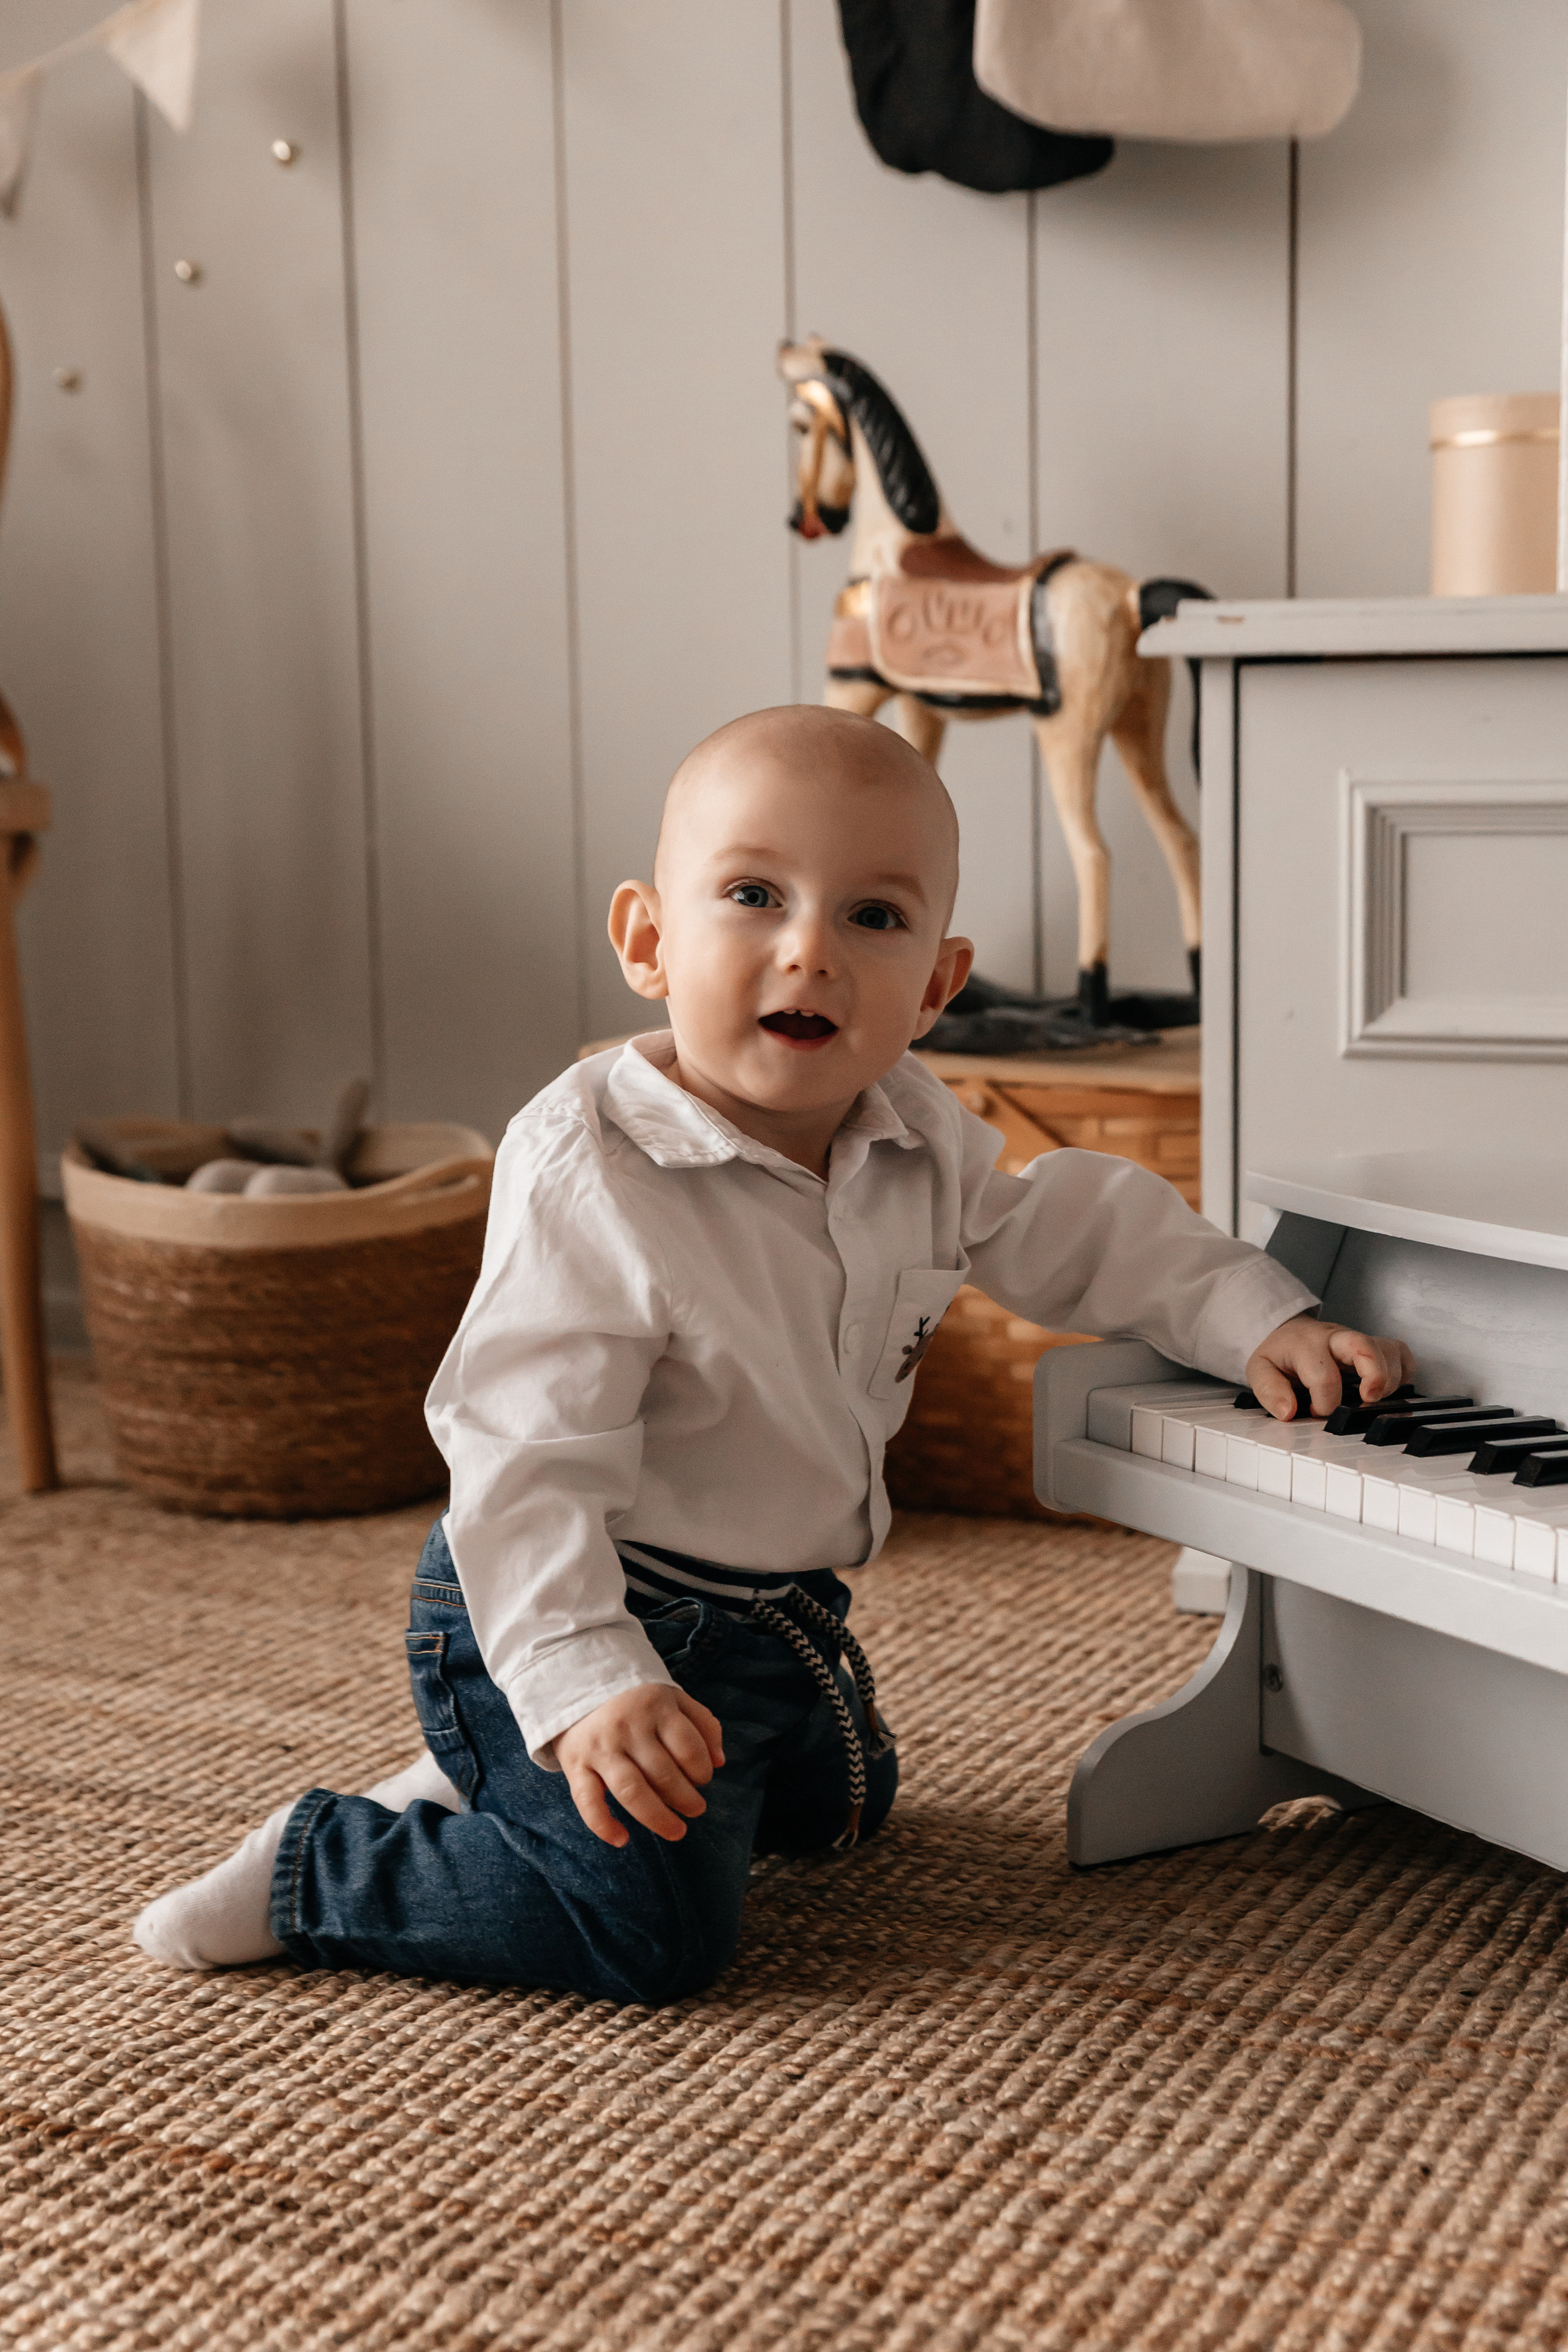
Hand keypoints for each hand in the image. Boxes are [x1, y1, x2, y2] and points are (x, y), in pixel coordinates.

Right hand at [555, 1683, 724, 1847]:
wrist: (577, 1686)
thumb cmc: (637, 1702)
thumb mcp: (674, 1698)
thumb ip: (703, 1724)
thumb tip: (719, 1762)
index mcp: (656, 1707)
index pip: (688, 1747)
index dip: (702, 1771)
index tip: (703, 1780)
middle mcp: (627, 1727)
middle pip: (663, 1774)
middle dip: (686, 1799)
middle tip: (696, 1809)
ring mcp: (600, 1747)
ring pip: (631, 1791)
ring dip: (657, 1817)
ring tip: (677, 1831)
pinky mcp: (576, 1764)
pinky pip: (587, 1801)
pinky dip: (603, 1825)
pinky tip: (621, 1840)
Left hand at [1245, 1315, 1413, 1422]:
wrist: (1287, 1330)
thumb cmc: (1279, 1354)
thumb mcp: (1260, 1370)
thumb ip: (1270, 1392)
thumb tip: (1289, 1413)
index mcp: (1306, 1345)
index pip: (1323, 1374)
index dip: (1324, 1402)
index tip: (1317, 1413)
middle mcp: (1336, 1337)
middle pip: (1364, 1346)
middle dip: (1374, 1375)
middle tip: (1370, 1400)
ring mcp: (1358, 1339)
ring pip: (1388, 1350)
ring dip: (1389, 1380)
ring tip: (1371, 1400)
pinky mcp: (1374, 1344)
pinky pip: (1400, 1352)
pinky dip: (1403, 1372)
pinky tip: (1389, 1389)